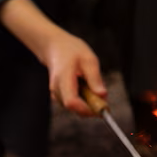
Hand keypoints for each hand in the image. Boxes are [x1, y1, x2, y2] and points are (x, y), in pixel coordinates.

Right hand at [0, 0, 105, 116]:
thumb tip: (103, 96)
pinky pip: (75, 104)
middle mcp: (56, 90)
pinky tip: (84, 86)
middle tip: (102, 95)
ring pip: (77, 108)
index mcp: (63, 79)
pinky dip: (84, 100)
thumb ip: (95, 78)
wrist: (54, 47)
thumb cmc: (72, 51)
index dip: (87, 109)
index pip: (72, 102)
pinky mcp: (60, 97)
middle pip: (75, 108)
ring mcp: (56, 94)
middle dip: (92, 107)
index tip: (102, 107)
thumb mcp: (88, 60)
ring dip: (89, 102)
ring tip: (90, 83)